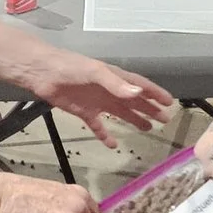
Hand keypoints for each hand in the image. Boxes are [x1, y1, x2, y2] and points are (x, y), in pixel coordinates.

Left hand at [8, 44, 173, 147]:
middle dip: (149, 109)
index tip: (169, 103)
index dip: (155, 94)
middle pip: (134, 101)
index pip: (140, 86)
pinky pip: (97, 126)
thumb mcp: (95, 72)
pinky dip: (105, 135)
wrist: (43, 73)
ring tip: (148, 129)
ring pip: (120, 113)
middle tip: (165, 120)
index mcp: (115, 77)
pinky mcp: (83, 112)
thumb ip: (116, 84)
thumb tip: (139, 94)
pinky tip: (112, 144)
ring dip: (133, 120)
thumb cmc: (70, 67)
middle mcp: (109, 90)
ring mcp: (96, 102)